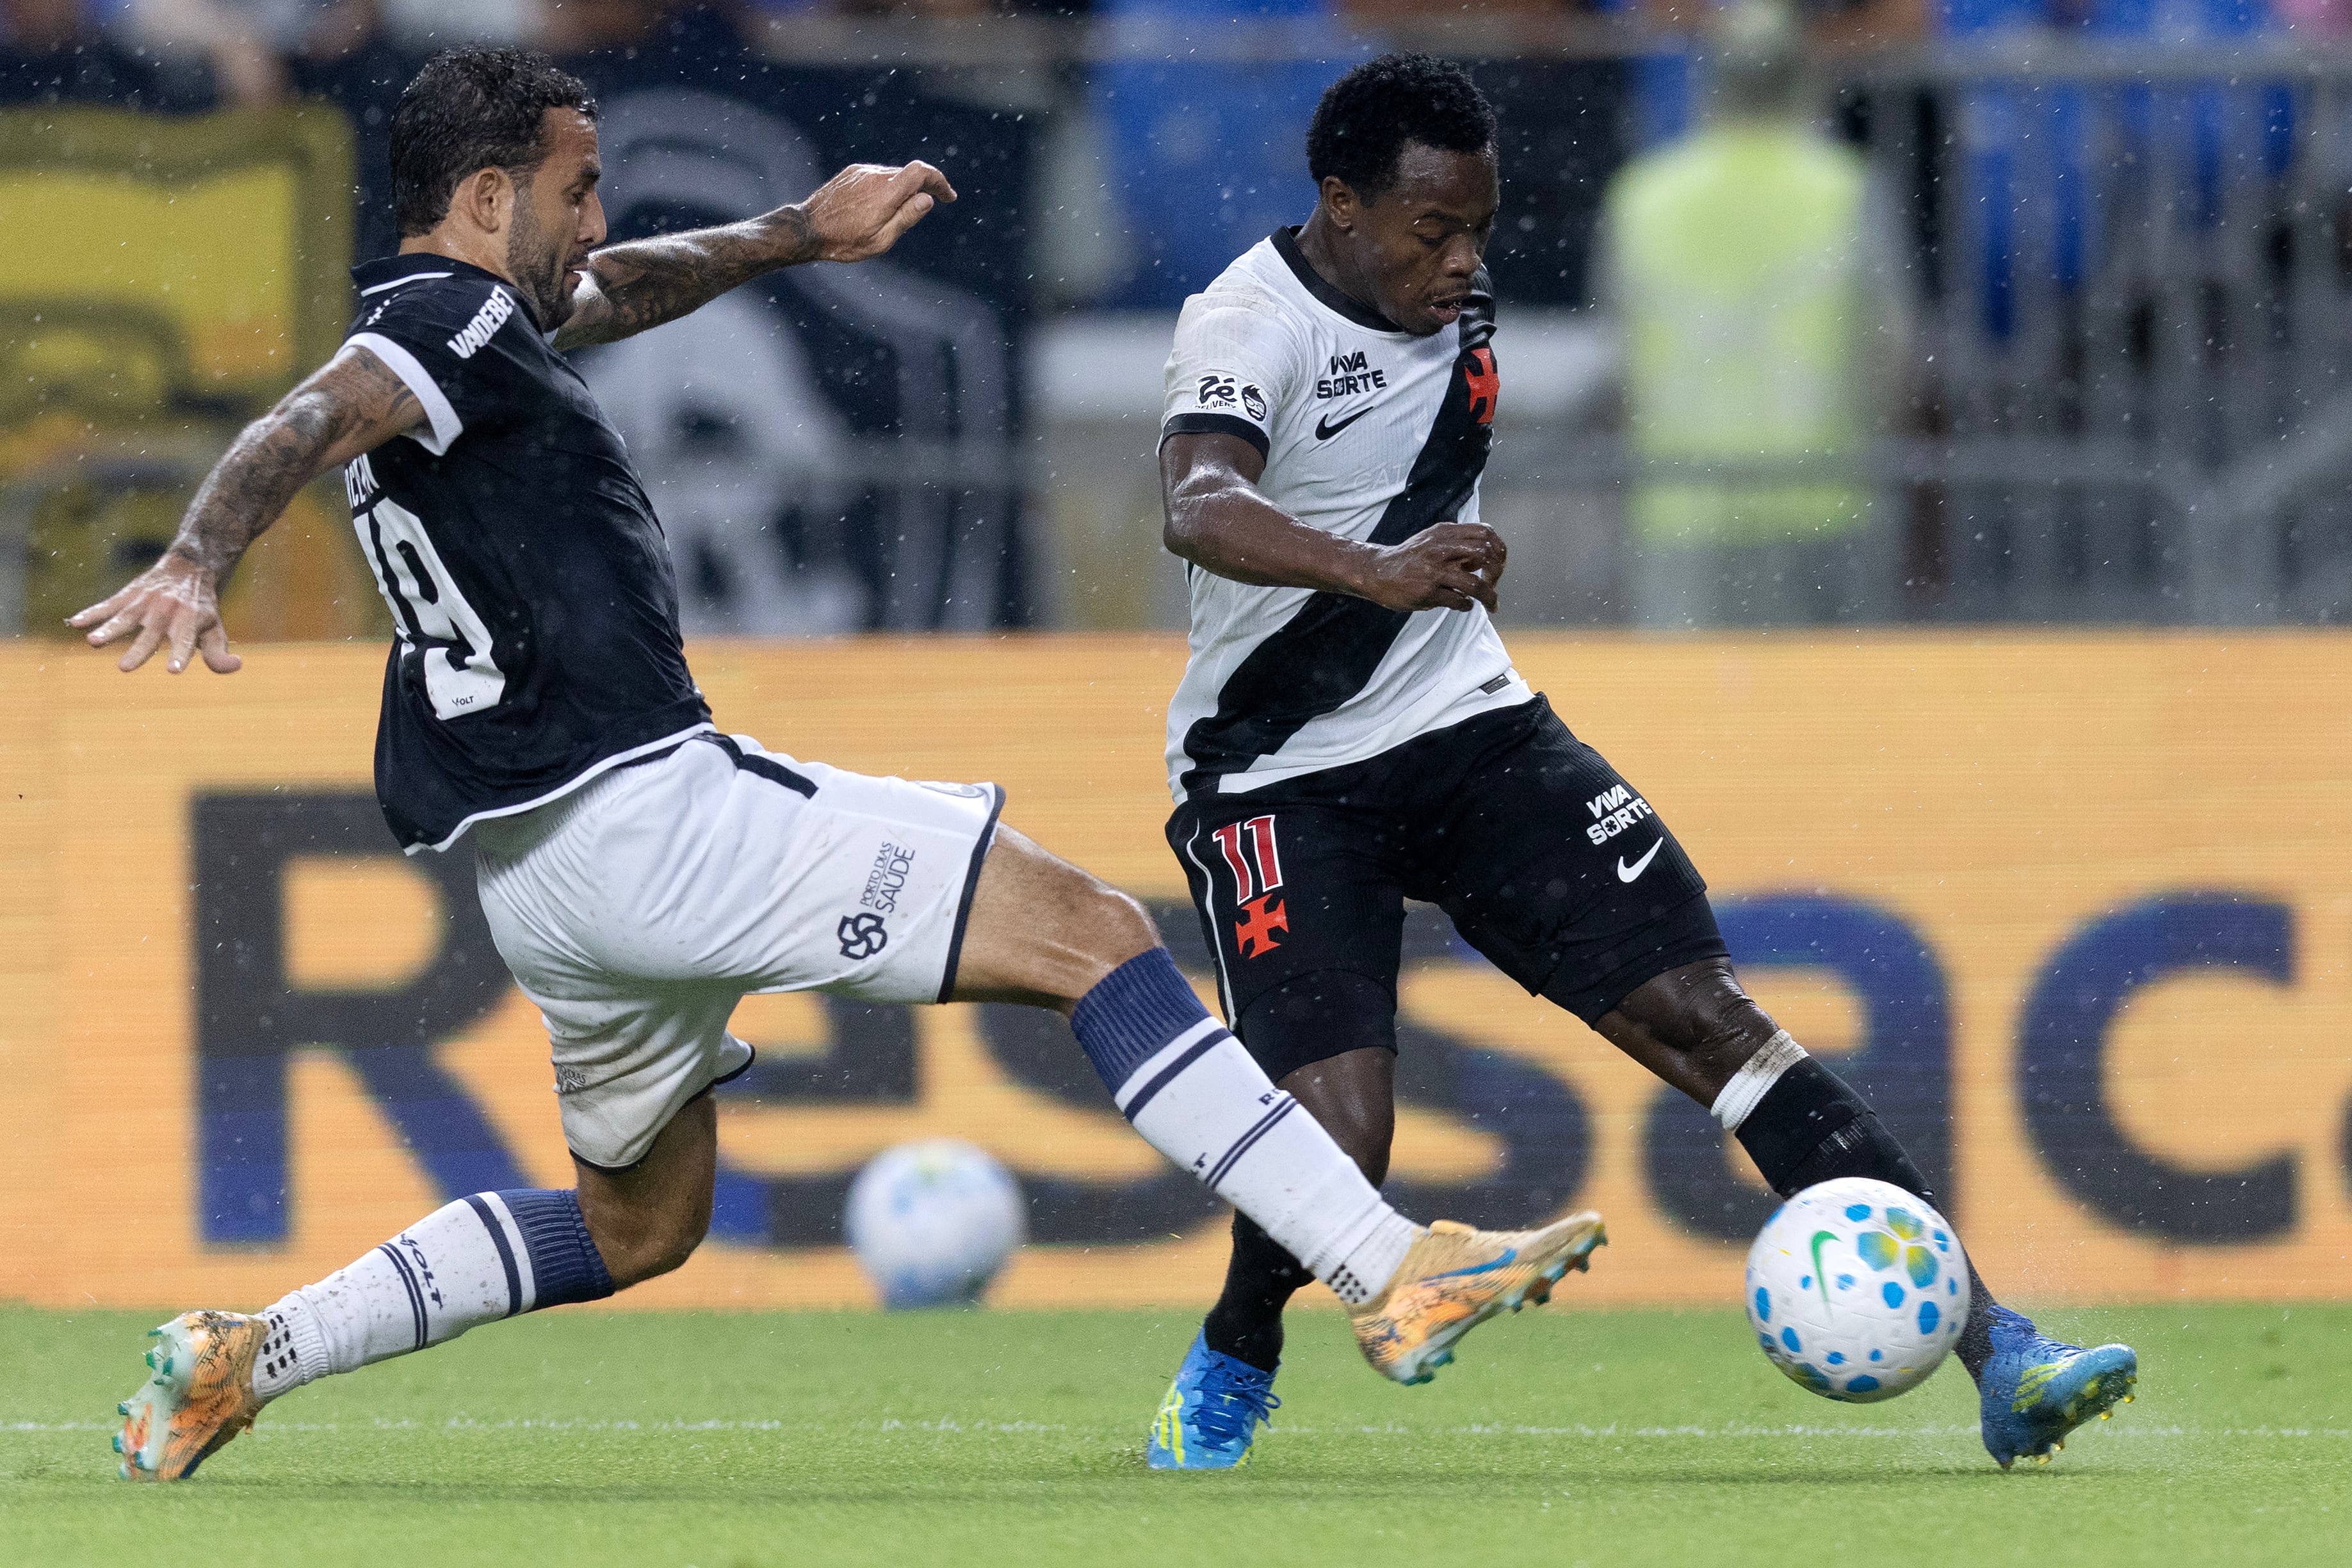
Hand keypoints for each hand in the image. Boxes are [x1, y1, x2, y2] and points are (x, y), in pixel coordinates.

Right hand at [68, 553, 241, 674]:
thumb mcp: (215, 628)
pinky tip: (74, 622)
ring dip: (108, 630)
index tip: (174, 670)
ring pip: (125, 618)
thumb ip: (219, 652)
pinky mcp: (128, 595)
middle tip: (124, 668)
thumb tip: (236, 666)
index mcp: (189, 622)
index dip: (181, 655)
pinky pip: (108, 604)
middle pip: (150, 636)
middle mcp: (166, 613)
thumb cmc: (202, 607)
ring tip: (93, 642)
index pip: (185, 642)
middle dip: (138, 651)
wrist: (190, 566)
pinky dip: (92, 613)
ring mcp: (145, 603)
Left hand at [796, 161, 957, 262]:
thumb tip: (926, 199)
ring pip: (893, 175)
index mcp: (886, 193)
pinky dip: (888, 186)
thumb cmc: (844, 241)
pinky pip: (877, 176)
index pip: (921, 172)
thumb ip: (906, 217)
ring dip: (905, 188)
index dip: (939, 181)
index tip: (948, 196)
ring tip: (904, 208)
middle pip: (909, 174)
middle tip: (933, 202)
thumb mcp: (881, 239)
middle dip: (925, 187)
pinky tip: (881, 204)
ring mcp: (861, 172)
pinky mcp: (851, 174)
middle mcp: (875, 176)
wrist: (807, 230)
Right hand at [1356, 522, 1506, 612]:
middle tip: (1493, 584)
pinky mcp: (1427, 591)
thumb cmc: (1409, 559)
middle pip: (1485, 555)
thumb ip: (1457, 546)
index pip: (1485, 533)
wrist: (1376, 572)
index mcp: (1444, 532)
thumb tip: (1487, 559)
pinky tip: (1465, 605)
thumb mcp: (1432, 541)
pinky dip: (1467, 605)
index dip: (1498, 550)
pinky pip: (1459, 600)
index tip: (1498, 564)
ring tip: (1491, 605)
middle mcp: (1441, 548)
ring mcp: (1434, 570)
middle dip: (1496, 573)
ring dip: (1489, 596)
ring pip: (1475, 583)